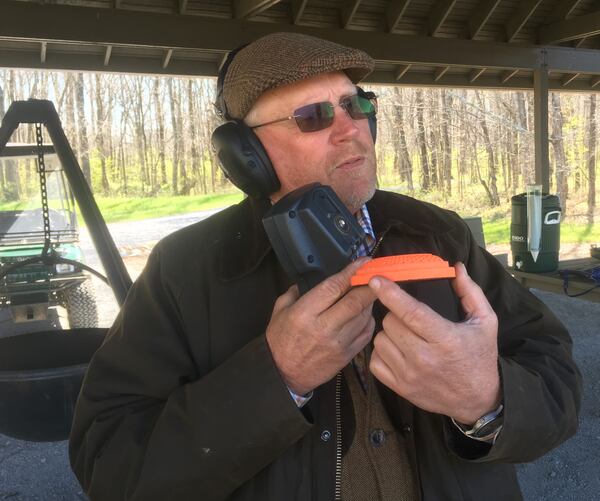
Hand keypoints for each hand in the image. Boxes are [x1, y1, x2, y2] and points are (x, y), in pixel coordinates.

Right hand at [266, 258, 376, 395]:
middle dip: (370, 285)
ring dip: (370, 302)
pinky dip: (369, 320)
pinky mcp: (347, 356)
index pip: (335, 287)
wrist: (283, 375)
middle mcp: (324, 327)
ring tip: (369, 293)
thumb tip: (309, 280)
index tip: (364, 261)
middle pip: (356, 301)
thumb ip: (294, 293)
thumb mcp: (280, 311)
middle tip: (378, 274)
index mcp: (305, 313)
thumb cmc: (280, 341)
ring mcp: (338, 343)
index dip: (352, 272)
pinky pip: (366, 333)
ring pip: (364, 316)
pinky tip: (364, 314)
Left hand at [368, 262, 500, 424]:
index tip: (376, 280)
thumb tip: (456, 267)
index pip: (411, 312)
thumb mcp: (485, 322)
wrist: (478, 400)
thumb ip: (470, 292)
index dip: (390, 293)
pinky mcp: (400, 388)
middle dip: (395, 313)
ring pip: (380, 340)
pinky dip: (382, 353)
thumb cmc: (479, 357)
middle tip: (408, 317)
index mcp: (444, 339)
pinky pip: (375, 361)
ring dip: (388, 333)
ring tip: (405, 335)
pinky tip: (397, 351)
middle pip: (390, 322)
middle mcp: (424, 358)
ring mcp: (409, 375)